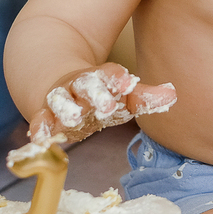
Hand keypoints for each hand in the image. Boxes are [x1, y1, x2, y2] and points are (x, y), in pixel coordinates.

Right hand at [28, 63, 176, 144]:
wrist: (58, 81)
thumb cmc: (99, 94)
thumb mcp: (121, 95)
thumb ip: (144, 96)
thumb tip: (172, 95)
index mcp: (100, 78)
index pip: (110, 74)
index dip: (118, 78)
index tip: (127, 82)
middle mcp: (79, 86)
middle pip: (86, 85)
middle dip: (96, 94)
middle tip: (107, 105)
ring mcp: (60, 99)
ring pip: (60, 100)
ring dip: (66, 109)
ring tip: (73, 119)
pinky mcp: (45, 115)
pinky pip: (40, 120)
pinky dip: (39, 128)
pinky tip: (40, 139)